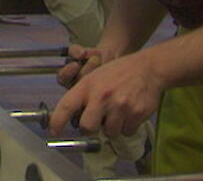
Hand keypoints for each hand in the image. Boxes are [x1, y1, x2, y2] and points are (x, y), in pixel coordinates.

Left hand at [48, 48, 163, 138]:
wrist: (148, 68)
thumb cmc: (119, 72)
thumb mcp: (95, 76)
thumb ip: (84, 95)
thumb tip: (74, 118)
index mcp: (88, 86)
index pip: (67, 105)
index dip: (57, 121)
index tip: (54, 131)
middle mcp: (102, 96)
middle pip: (87, 128)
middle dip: (90, 128)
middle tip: (97, 121)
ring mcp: (120, 106)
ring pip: (109, 133)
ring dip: (113, 127)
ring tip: (118, 111)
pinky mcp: (136, 114)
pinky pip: (126, 132)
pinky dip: (127, 126)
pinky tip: (129, 112)